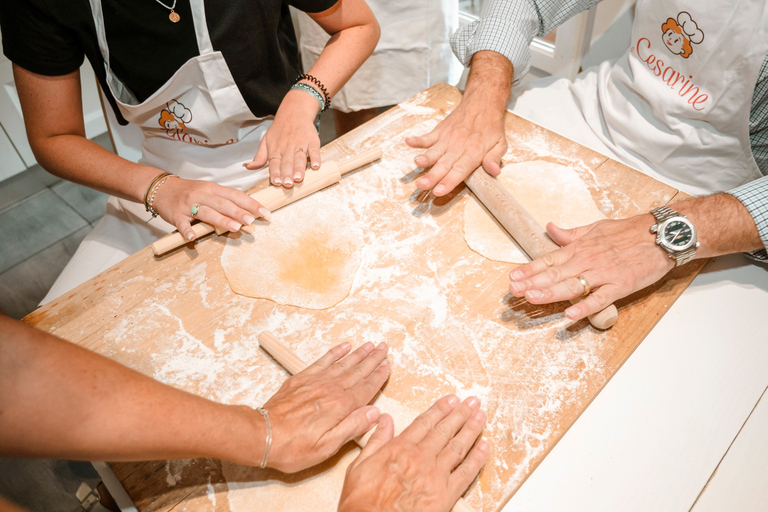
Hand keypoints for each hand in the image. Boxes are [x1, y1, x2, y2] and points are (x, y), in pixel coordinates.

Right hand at [152, 177, 269, 240]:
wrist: (161, 187)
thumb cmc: (190, 191)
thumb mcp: (209, 190)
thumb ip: (225, 200)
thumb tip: (248, 211)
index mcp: (213, 188)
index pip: (236, 195)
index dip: (251, 203)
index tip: (265, 213)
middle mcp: (202, 194)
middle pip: (223, 203)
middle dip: (238, 212)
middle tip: (252, 221)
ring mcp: (188, 205)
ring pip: (207, 212)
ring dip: (221, 220)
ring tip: (235, 228)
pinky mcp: (176, 215)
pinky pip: (182, 224)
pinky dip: (187, 231)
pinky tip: (193, 237)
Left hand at [245, 89, 321, 187]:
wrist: (294, 111)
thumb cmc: (280, 129)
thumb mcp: (266, 141)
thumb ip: (259, 157)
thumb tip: (248, 167)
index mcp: (276, 149)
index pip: (274, 163)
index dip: (275, 173)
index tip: (276, 182)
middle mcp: (287, 147)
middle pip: (287, 162)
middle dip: (287, 174)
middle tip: (287, 184)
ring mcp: (300, 144)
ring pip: (299, 158)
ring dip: (299, 168)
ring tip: (299, 178)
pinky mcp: (312, 141)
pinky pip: (314, 150)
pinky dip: (316, 158)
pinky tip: (316, 166)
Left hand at [262, 341, 389, 472]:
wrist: (262, 435)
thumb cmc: (294, 447)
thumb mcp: (327, 447)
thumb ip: (352, 427)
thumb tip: (375, 413)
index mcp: (340, 407)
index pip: (366, 388)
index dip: (378, 376)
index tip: (388, 365)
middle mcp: (331, 390)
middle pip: (357, 371)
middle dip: (373, 359)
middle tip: (384, 347)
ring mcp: (316, 382)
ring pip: (343, 363)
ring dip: (358, 353)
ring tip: (370, 345)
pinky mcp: (302, 379)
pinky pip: (323, 361)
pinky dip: (335, 353)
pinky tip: (344, 346)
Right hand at [338, 395, 488, 511]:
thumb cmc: (363, 503)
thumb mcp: (359, 466)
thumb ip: (375, 441)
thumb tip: (384, 420)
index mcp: (400, 448)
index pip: (425, 422)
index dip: (440, 409)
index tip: (451, 399)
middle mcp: (421, 458)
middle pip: (445, 430)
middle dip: (461, 414)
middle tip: (472, 402)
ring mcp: (435, 476)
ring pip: (458, 446)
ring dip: (472, 429)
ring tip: (481, 416)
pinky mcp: (446, 495)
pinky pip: (466, 473)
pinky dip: (477, 458)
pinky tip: (485, 447)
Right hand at [405, 50, 511, 196]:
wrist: (482, 102)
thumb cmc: (491, 127)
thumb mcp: (501, 143)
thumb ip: (495, 158)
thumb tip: (494, 171)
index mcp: (474, 152)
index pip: (460, 170)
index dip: (448, 182)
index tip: (438, 191)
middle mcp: (458, 146)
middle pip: (443, 164)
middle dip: (432, 176)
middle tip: (422, 185)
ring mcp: (447, 138)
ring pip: (434, 152)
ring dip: (424, 159)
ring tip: (417, 164)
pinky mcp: (440, 131)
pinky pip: (427, 137)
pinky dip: (417, 140)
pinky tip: (408, 141)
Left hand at [508, 215, 673, 321]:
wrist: (662, 234)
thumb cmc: (629, 232)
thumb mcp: (596, 227)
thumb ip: (571, 234)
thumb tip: (551, 229)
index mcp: (580, 248)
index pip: (549, 259)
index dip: (529, 270)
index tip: (513, 278)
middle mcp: (588, 260)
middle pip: (555, 274)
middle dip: (532, 283)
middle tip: (514, 291)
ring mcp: (604, 273)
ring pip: (572, 285)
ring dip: (551, 293)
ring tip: (532, 298)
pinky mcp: (621, 285)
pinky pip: (600, 298)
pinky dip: (585, 307)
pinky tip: (570, 315)